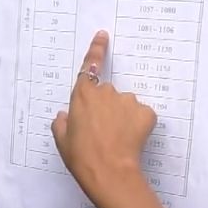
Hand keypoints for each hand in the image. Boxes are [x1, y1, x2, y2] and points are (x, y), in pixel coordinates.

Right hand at [51, 31, 156, 199]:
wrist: (109, 172)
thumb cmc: (81, 156)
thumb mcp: (62, 141)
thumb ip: (61, 123)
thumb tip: (64, 115)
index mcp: (82, 96)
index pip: (90, 66)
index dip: (96, 50)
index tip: (103, 35)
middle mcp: (106, 93)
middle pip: (107, 94)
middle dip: (106, 108)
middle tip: (102, 132)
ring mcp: (127, 101)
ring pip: (125, 105)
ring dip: (122, 117)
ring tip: (117, 139)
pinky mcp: (146, 113)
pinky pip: (141, 116)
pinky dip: (138, 125)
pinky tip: (131, 140)